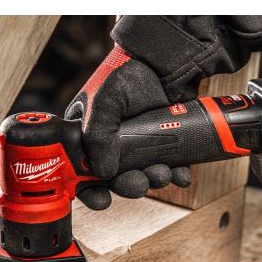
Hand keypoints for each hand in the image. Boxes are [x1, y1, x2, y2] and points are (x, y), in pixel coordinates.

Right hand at [65, 45, 192, 209]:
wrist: (163, 60)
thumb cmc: (124, 73)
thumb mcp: (103, 102)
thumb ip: (97, 135)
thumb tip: (104, 174)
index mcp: (85, 136)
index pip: (80, 171)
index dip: (89, 190)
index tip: (102, 200)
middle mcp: (109, 145)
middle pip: (115, 179)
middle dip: (129, 185)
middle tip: (140, 184)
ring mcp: (137, 145)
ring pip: (142, 175)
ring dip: (152, 180)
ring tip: (162, 173)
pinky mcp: (161, 143)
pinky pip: (167, 166)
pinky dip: (175, 174)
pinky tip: (181, 175)